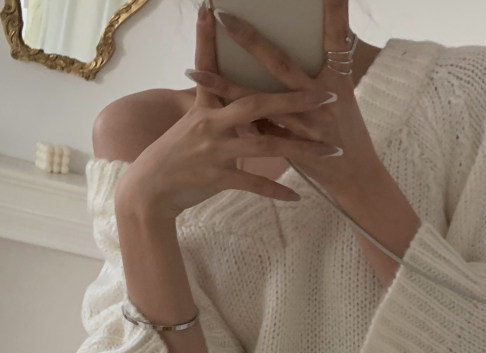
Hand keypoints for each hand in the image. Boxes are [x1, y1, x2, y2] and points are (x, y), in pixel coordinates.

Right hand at [115, 2, 339, 221]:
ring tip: (329, 152)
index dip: (208, 39)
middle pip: (255, 104)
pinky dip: (275, 191)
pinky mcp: (217, 177)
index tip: (212, 9)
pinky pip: (253, 185)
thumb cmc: (174, 156)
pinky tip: (297, 196)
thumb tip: (237, 98)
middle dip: (291, 100)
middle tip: (325, 97)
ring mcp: (214, 151)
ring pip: (264, 147)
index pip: (209, 67)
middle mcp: (209, 124)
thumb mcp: (192, 126)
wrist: (150, 189)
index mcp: (204, 107)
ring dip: (300, 149)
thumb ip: (216, 111)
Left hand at [184, 0, 384, 200]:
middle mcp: (324, 102)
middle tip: (225, 16)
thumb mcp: (342, 98)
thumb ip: (317, 74)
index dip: (334, 11)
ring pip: (259, 103)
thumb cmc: (350, 133)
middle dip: (252, 41)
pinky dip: (237, 120)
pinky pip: (259, 134)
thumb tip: (294, 45)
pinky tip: (211, 115)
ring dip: (225, 86)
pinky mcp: (294, 149)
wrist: (358, 179)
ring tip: (193, 71)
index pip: (336, 37)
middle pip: (283, 65)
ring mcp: (308, 127)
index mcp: (339, 81)